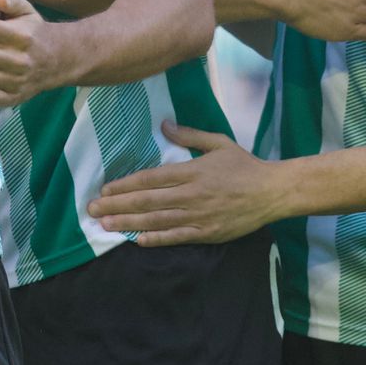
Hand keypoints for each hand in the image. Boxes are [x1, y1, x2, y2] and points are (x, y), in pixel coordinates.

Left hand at [89, 122, 289, 245]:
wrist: (272, 192)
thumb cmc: (244, 165)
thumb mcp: (218, 142)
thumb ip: (190, 135)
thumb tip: (164, 124)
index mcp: (192, 171)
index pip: (151, 178)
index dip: (126, 185)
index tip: (105, 189)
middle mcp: (191, 194)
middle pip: (148, 200)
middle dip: (117, 205)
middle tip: (93, 209)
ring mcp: (199, 215)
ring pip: (157, 220)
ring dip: (129, 223)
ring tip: (106, 225)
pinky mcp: (207, 233)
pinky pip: (177, 237)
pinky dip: (156, 239)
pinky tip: (137, 239)